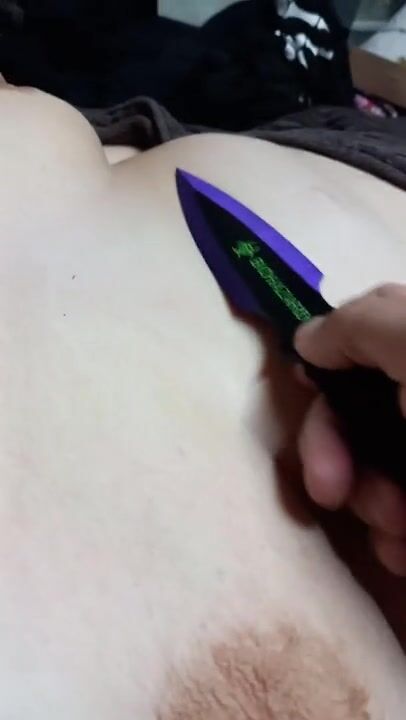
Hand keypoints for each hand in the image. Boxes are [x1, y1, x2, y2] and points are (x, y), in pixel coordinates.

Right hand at [295, 284, 405, 574]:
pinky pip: (401, 526)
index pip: (348, 371)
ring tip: (400, 532)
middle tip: (335, 493)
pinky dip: (397, 543)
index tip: (312, 427)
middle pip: (353, 431)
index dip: (325, 406)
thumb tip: (305, 339)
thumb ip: (354, 324)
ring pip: (374, 482)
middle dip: (335, 464)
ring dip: (372, 511)